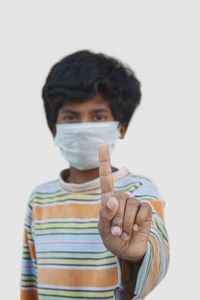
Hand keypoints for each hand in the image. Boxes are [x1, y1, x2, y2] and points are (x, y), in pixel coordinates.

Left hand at [98, 144, 151, 262]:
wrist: (128, 251)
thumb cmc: (113, 239)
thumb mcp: (103, 229)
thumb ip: (105, 215)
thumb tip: (113, 199)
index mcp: (108, 200)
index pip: (106, 178)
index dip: (104, 161)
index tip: (102, 144)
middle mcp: (122, 198)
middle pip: (118, 197)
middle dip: (116, 218)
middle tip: (117, 232)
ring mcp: (134, 203)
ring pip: (130, 204)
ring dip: (126, 224)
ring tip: (125, 234)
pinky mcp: (145, 209)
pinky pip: (142, 210)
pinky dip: (137, 223)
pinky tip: (136, 230)